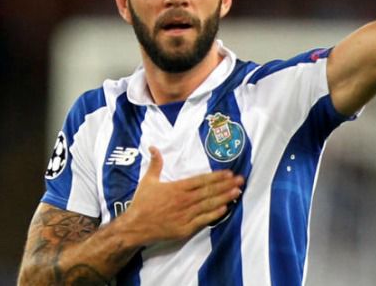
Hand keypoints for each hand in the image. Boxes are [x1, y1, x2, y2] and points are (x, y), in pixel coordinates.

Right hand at [124, 146, 243, 244]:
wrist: (134, 227)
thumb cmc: (142, 203)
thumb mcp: (148, 181)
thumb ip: (155, 164)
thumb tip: (154, 147)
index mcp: (177, 188)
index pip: (201, 180)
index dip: (217, 177)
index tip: (229, 173)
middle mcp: (184, 200)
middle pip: (209, 191)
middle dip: (226, 185)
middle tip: (241, 180)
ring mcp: (185, 215)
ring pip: (209, 204)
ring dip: (225, 198)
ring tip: (238, 192)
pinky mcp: (185, 228)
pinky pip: (203, 220)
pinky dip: (214, 214)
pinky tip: (225, 209)